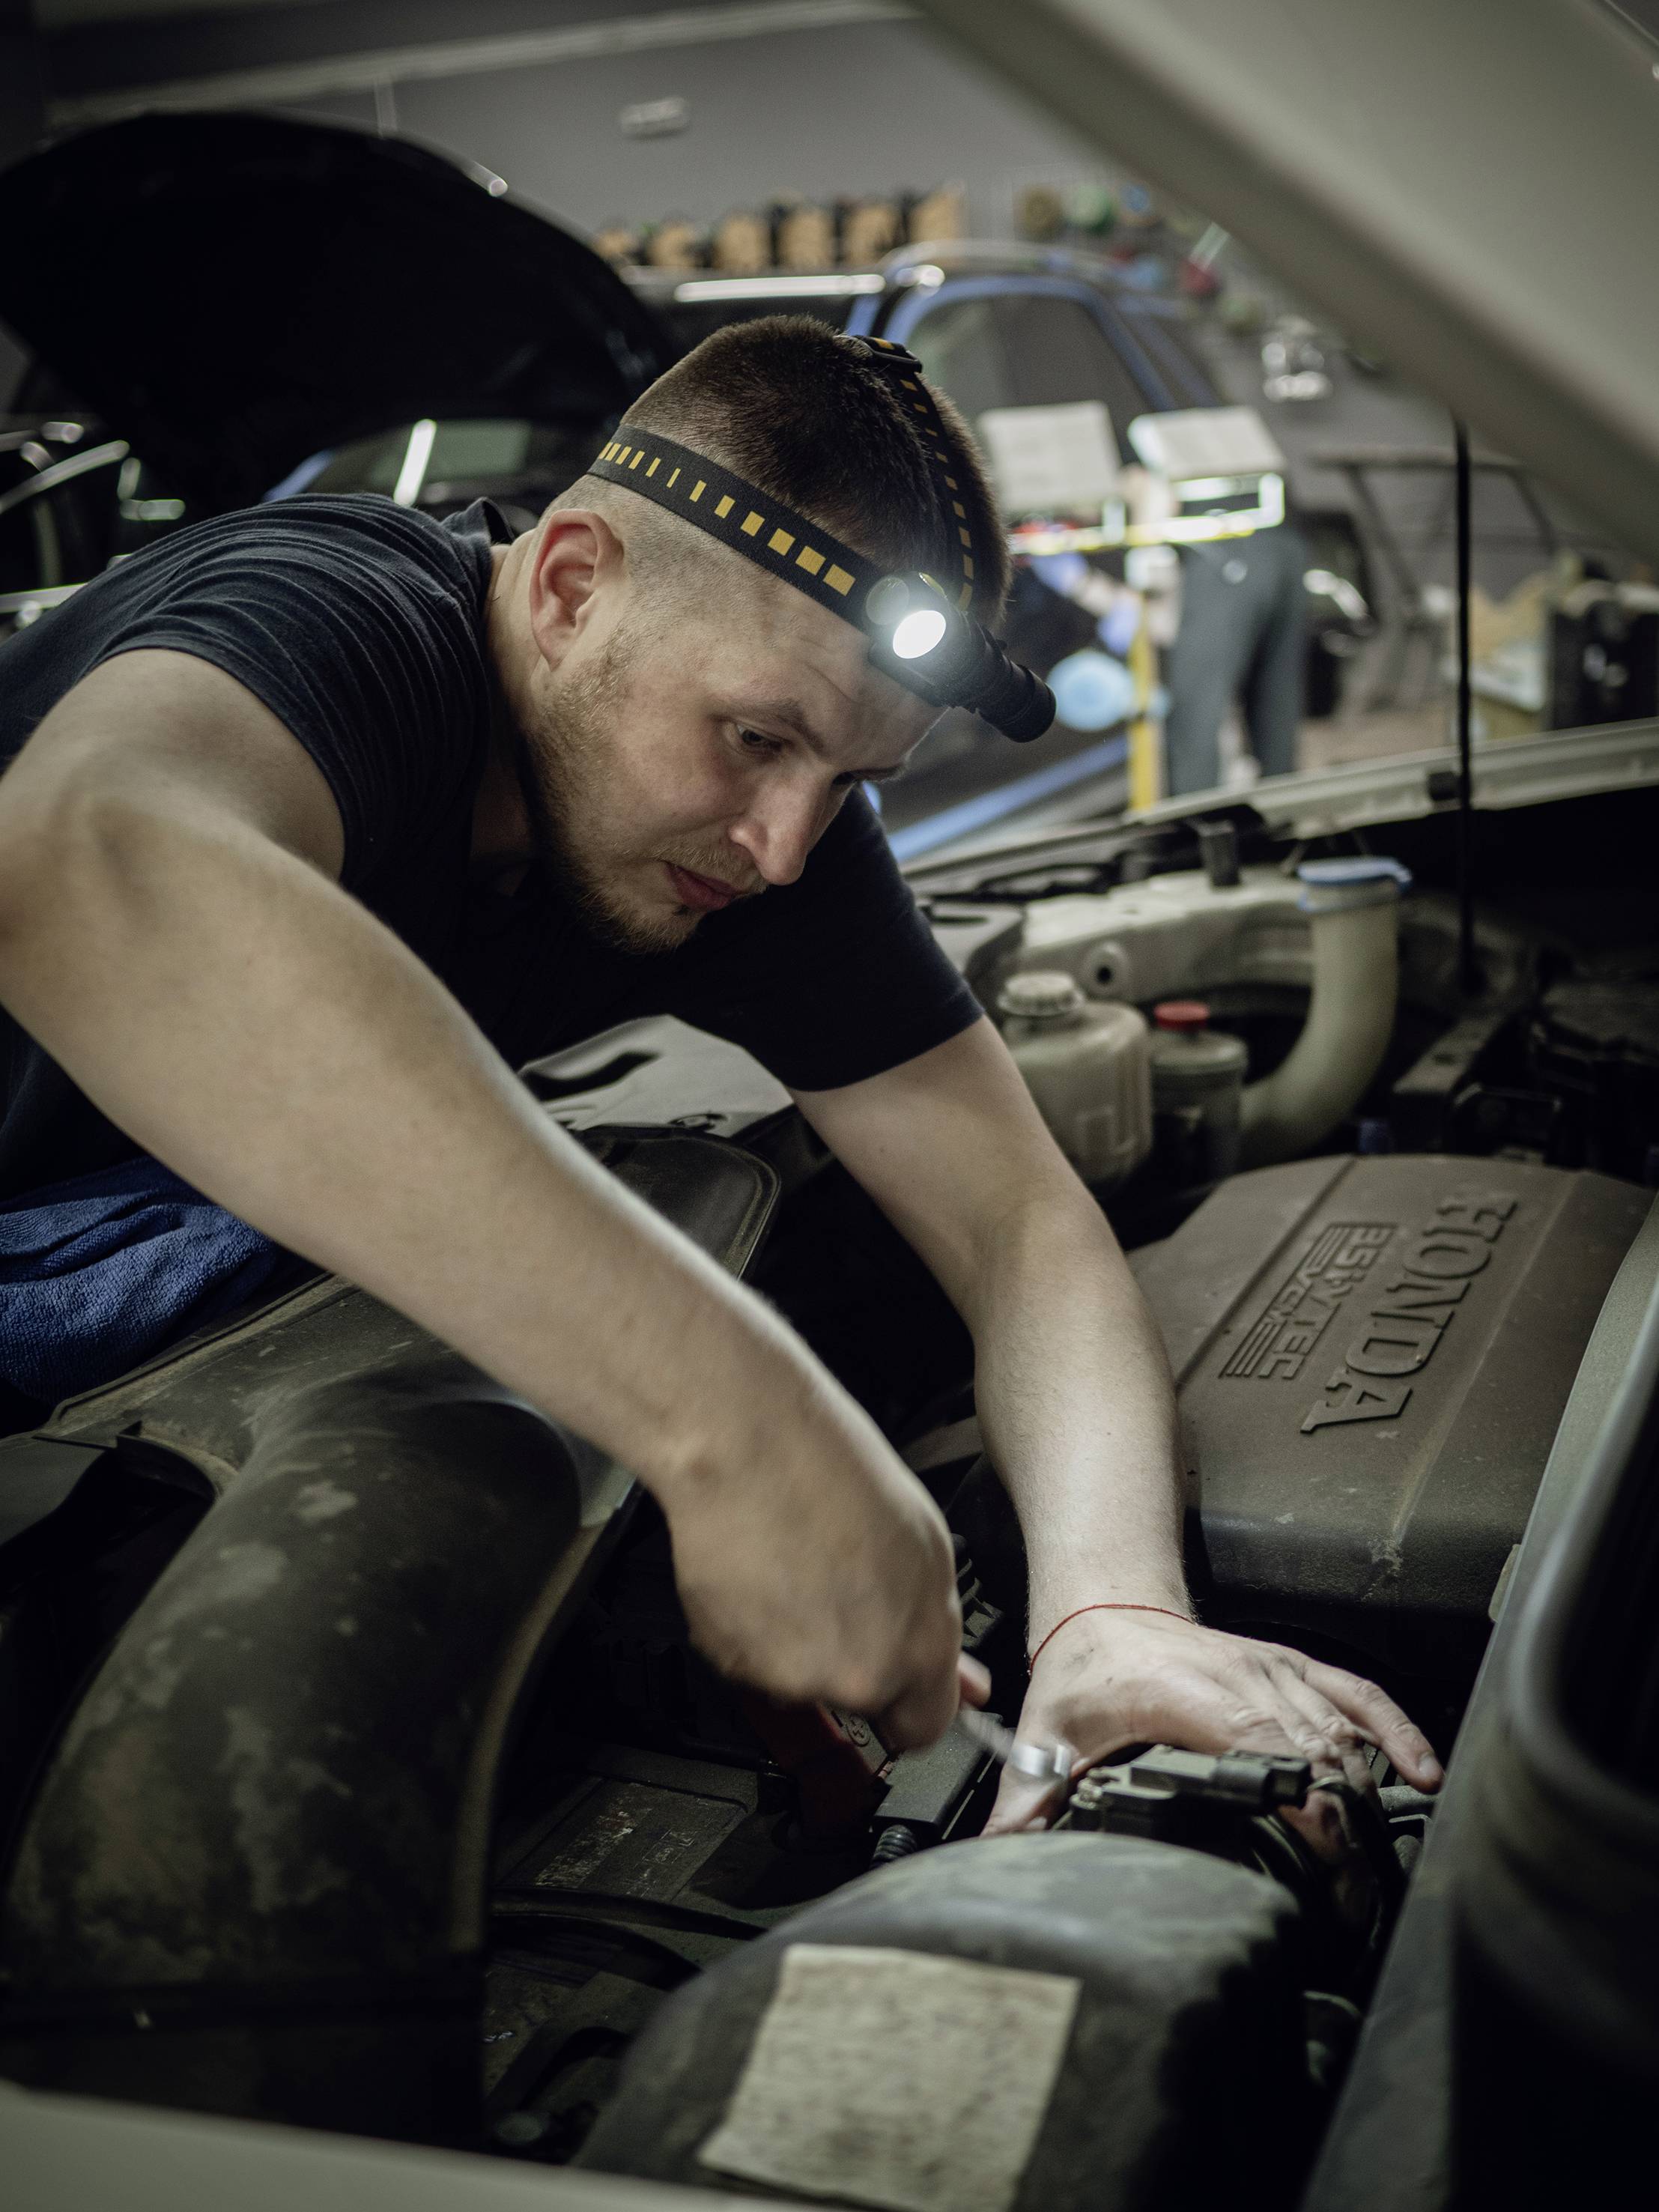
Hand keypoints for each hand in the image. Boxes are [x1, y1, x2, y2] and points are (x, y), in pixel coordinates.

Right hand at [665, 1372, 967, 1749]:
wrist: (747, 1449)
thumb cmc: (832, 1476)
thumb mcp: (925, 1546)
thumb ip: (935, 1625)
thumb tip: (956, 1678)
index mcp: (915, 1651)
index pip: (925, 1728)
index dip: (915, 1700)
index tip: (907, 1685)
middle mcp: (854, 1677)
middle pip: (864, 1699)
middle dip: (860, 1658)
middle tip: (849, 1590)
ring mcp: (788, 1675)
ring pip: (806, 1681)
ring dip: (808, 1642)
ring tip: (805, 1568)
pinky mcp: (731, 1662)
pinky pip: (758, 1662)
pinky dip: (761, 1632)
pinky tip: (770, 1574)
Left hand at [982, 1606, 1442, 1837]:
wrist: (1104, 1602)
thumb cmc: (1083, 1669)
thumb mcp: (1048, 1735)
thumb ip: (1026, 1803)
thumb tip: (995, 1859)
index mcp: (1190, 1699)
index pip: (1267, 1752)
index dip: (1304, 1808)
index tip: (1323, 1865)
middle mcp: (1245, 1682)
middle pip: (1319, 1752)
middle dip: (1346, 1823)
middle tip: (1356, 1894)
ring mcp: (1276, 1673)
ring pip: (1344, 1731)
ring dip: (1368, 1791)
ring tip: (1384, 1859)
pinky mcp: (1295, 1669)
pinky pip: (1359, 1697)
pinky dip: (1396, 1731)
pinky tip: (1420, 1773)